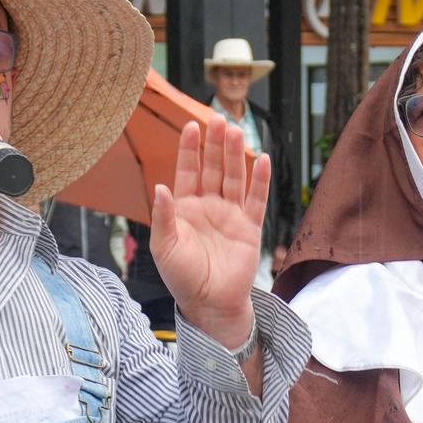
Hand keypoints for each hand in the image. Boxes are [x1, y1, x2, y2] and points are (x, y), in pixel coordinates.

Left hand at [150, 116, 270, 349]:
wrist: (209, 304)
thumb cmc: (182, 278)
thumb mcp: (164, 246)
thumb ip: (164, 216)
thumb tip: (160, 186)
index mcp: (185, 208)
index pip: (187, 171)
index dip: (189, 149)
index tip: (191, 126)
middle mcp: (208, 207)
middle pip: (213, 168)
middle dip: (215, 144)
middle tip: (219, 118)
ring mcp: (230, 215)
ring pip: (234, 178)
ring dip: (235, 155)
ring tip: (236, 131)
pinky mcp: (250, 228)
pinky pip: (256, 200)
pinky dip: (260, 180)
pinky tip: (262, 158)